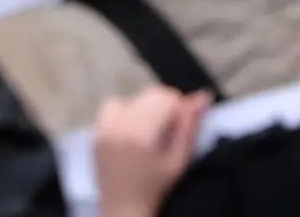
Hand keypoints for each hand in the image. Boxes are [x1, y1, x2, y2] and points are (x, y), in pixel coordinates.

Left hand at [90, 88, 211, 216]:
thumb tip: (202, 96)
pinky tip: (133, 128)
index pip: (166, 98)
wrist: (123, 210)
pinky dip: (125, 110)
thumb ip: (190, 127)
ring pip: (133, 98)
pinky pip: (112, 105)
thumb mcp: (179, 161)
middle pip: (150, 94)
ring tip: (152, 130)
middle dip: (166, 105)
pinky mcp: (96, 133)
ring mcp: (104, 129)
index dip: (181, 108)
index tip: (184, 124)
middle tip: (170, 129)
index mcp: (140, 134)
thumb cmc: (155, 188)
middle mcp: (119, 127)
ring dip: (147, 107)